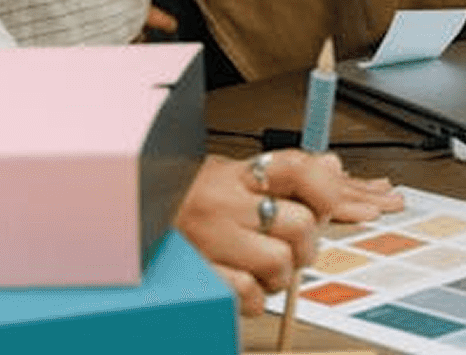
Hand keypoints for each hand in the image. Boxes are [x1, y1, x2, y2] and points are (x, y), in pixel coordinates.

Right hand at [174, 148, 403, 314]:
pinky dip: (253, 298)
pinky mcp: (201, 278)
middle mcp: (227, 203)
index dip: (326, 188)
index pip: (298, 167)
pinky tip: (243, 286)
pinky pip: (249, 296)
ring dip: (280, 275)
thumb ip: (285, 173)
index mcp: (240, 174)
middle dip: (306, 244)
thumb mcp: (235, 174)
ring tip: (265, 268)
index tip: (329, 204)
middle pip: (301, 225)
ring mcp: (212, 241)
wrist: (130, 222)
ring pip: (280, 264)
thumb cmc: (189, 200)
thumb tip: (335, 166)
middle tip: (295, 248)